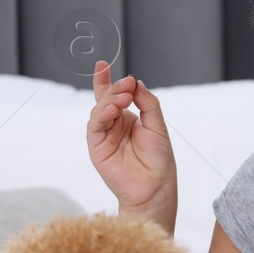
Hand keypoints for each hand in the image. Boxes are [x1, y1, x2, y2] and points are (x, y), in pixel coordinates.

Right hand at [88, 59, 175, 211]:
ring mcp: (104, 137)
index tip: (102, 64)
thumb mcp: (158, 126)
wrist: (156, 188)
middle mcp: (114, 126)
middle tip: (127, 84)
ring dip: (110, 100)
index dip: (106, 80)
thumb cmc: (159, 161)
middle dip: (115, 88)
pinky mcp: (97, 148)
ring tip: (124, 97)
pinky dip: (101, 114)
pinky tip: (112, 109)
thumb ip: (147, 104)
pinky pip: (94, 126)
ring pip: (99, 110)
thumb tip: (136, 83)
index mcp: (128, 120)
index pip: (114, 96)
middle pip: (106, 99)